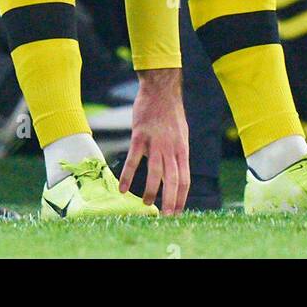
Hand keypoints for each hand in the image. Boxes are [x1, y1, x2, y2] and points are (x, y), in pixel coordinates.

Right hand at [119, 69, 189, 213]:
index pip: (185, 179)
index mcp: (182, 149)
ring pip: (155, 173)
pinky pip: (133, 159)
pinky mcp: (140, 136)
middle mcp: (171, 148)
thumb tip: (177, 171)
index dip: (182, 197)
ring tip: (146, 204)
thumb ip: (178, 152)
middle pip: (172, 180)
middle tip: (165, 217)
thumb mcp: (181, 134)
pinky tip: (122, 188)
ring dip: (150, 191)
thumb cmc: (171, 113)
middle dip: (170, 201)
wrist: (161, 89)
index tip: (177, 212)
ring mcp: (156, 142)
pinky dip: (128, 175)